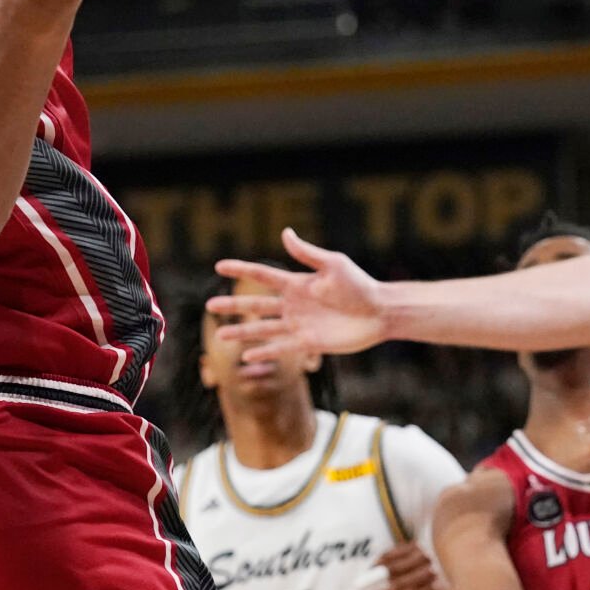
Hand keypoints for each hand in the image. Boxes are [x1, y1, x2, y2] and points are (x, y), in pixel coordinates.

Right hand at [209, 229, 387, 359]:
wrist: (380, 312)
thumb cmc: (360, 285)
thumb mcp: (333, 265)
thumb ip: (307, 253)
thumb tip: (284, 233)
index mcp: (297, 283)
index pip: (263, 275)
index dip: (241, 270)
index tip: (219, 266)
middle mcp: (294, 304)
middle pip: (256, 305)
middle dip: (233, 305)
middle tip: (210, 305)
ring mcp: (299, 324)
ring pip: (264, 329)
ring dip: (242, 333)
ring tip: (220, 337)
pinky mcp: (309, 343)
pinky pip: (282, 348)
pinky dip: (265, 352)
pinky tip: (247, 356)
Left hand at [362, 543, 450, 589]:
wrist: (471, 577)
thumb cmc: (442, 566)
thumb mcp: (427, 553)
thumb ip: (407, 557)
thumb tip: (377, 568)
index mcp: (419, 547)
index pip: (392, 554)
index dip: (377, 563)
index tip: (367, 571)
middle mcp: (424, 559)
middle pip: (392, 570)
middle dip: (372, 579)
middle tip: (357, 586)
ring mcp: (429, 576)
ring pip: (399, 586)